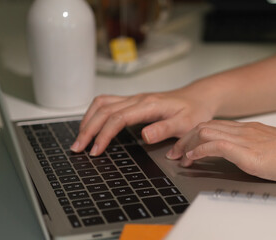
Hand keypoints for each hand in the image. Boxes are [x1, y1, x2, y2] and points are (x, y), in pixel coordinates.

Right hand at [70, 91, 214, 155]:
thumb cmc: (193, 112)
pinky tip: (90, 126)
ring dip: (87, 120)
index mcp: (149, 105)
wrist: (197, 98)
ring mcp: (133, 98)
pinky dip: (94, 114)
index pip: (118, 118)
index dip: (104, 134)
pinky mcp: (131, 101)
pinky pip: (106, 103)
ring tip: (79, 138)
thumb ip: (165, 129)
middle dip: (88, 129)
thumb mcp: (186, 124)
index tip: (96, 150)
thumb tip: (144, 135)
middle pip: (104, 111)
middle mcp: (137, 99)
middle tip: (78, 148)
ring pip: (101, 104)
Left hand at [166, 120, 275, 191]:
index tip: (188, 145)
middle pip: (206, 126)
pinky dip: (198, 151)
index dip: (198, 134)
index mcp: (254, 130)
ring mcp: (246, 139)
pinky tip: (192, 158)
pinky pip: (214, 145)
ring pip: (205, 132)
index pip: (218, 126)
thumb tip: (260, 162)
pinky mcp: (246, 151)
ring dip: (187, 144)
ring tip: (178, 156)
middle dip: (186, 137)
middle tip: (175, 151)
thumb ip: (264, 154)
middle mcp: (246, 131)